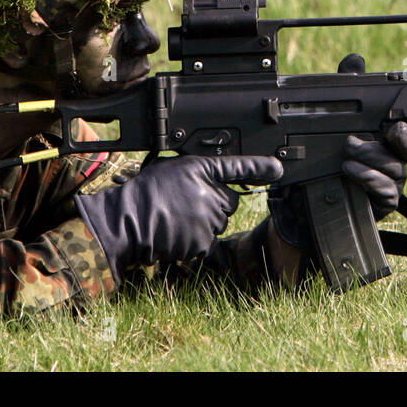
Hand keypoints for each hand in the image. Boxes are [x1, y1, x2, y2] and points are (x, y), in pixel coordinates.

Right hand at [75, 155, 282, 279]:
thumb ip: (199, 173)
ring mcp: (207, 217)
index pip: (236, 166)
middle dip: (215, 203)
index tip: (278, 168)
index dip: (258, 167)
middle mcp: (208, 191)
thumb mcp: (171, 169)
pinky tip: (177, 231)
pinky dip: (196, 239)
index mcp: (200, 169)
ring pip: (219, 222)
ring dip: (205, 222)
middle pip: (229, 201)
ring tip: (176, 217)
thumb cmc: (145, 193)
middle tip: (186, 203)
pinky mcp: (202, 240)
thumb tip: (218, 181)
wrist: (128, 222)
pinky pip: (210, 240)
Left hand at [268, 53, 406, 248]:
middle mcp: (395, 156)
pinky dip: (369, 178)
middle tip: (386, 131)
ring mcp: (392, 180)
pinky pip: (387, 191)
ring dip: (372, 158)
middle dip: (402, 137)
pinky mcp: (383, 201)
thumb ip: (346, 86)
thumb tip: (355, 59)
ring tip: (347, 155)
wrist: (310, 191)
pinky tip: (351, 171)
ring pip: (396, 167)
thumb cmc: (329, 153)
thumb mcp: (333, 114)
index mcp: (390, 134)